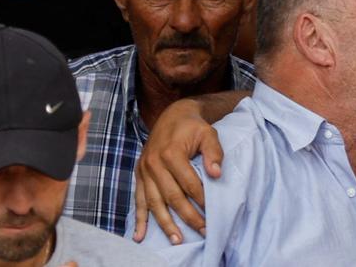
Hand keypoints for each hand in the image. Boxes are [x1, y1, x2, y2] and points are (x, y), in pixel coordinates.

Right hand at [133, 98, 220, 244]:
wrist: (171, 115)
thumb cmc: (192, 126)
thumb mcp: (208, 133)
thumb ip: (214, 152)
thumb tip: (216, 174)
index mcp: (171, 153)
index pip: (189, 183)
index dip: (201, 198)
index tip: (212, 212)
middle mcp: (154, 163)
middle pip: (172, 196)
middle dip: (188, 216)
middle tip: (203, 230)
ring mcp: (144, 170)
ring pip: (154, 202)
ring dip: (165, 223)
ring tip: (177, 239)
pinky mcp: (139, 175)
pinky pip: (138, 200)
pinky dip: (140, 219)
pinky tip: (140, 236)